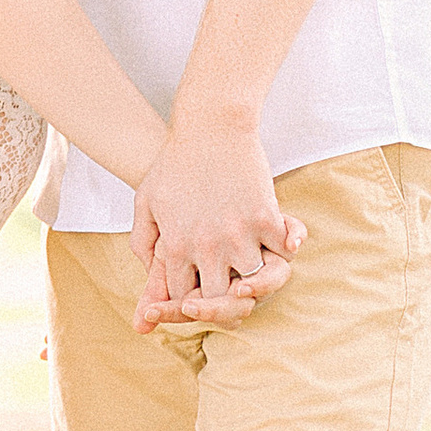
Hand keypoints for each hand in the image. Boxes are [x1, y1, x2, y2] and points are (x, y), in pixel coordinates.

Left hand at [127, 112, 301, 333]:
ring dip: (256, 286)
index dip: (190, 305)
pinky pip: (284, 251)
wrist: (209, 124)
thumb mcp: (145, 203)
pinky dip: (286, 250)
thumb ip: (143, 243)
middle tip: (230, 295)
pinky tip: (283, 244)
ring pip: (253, 286)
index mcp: (174, 246)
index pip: (182, 298)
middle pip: (218, 301)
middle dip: (222, 306)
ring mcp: (237, 234)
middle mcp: (205, 247)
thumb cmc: (174, 163)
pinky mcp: (265, 216)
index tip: (199, 297)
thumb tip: (149, 278)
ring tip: (252, 279)